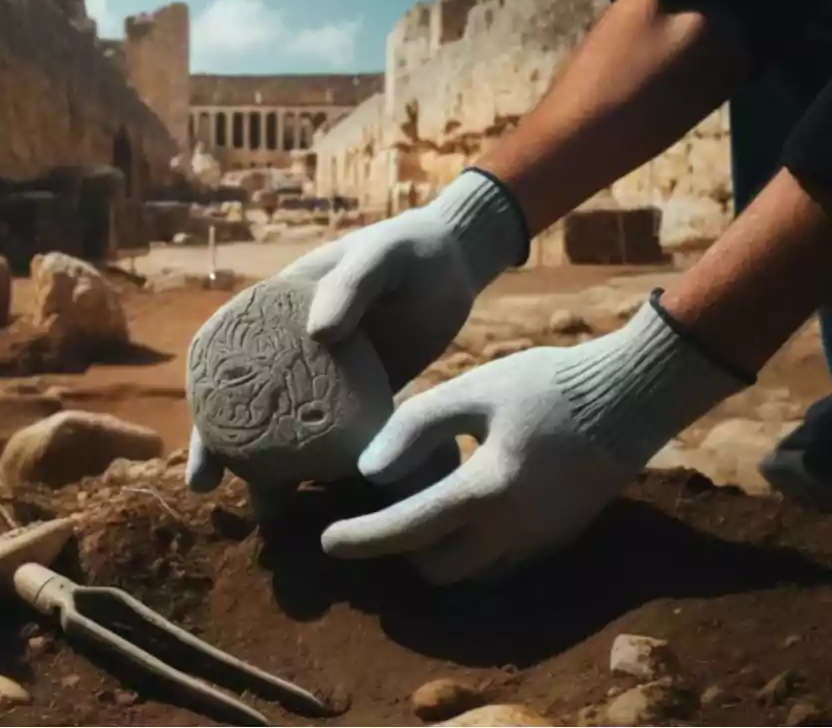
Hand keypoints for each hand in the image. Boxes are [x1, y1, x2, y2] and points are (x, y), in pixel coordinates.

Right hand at [187, 169, 528, 494]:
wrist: (456, 265)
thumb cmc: (409, 250)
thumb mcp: (381, 257)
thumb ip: (351, 285)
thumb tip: (318, 332)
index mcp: (278, 313)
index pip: (224, 359)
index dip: (204, 400)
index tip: (196, 435)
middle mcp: (292, 351)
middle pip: (247, 404)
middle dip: (225, 448)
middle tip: (206, 488)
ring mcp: (325, 381)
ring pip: (289, 430)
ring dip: (275, 467)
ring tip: (269, 510)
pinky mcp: (362, 401)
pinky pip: (337, 439)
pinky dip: (327, 467)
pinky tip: (325, 500)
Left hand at [320, 297, 748, 584]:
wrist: (632, 396)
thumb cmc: (548, 384)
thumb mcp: (475, 390)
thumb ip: (416, 428)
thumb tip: (367, 471)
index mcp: (489, 490)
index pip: (409, 528)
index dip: (363, 537)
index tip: (326, 541)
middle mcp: (515, 530)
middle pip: (437, 569)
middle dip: (401, 551)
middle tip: (380, 516)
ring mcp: (541, 541)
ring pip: (471, 575)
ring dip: (437, 554)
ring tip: (418, 511)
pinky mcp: (558, 539)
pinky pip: (500, 564)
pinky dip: (471, 550)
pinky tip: (461, 510)